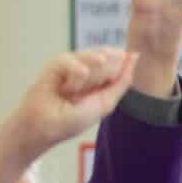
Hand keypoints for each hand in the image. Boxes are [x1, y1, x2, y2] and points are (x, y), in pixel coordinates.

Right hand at [0, 48, 138, 158]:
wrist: (47, 126)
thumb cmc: (73, 118)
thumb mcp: (106, 102)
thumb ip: (122, 81)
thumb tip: (135, 55)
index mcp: (100, 75)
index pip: (117, 60)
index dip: (114, 72)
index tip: (99, 90)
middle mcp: (86, 65)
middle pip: (109, 58)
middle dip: (101, 79)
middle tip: (83, 96)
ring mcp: (72, 62)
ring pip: (95, 59)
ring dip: (89, 81)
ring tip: (74, 95)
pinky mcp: (57, 62)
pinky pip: (76, 63)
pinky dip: (74, 81)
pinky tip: (65, 90)